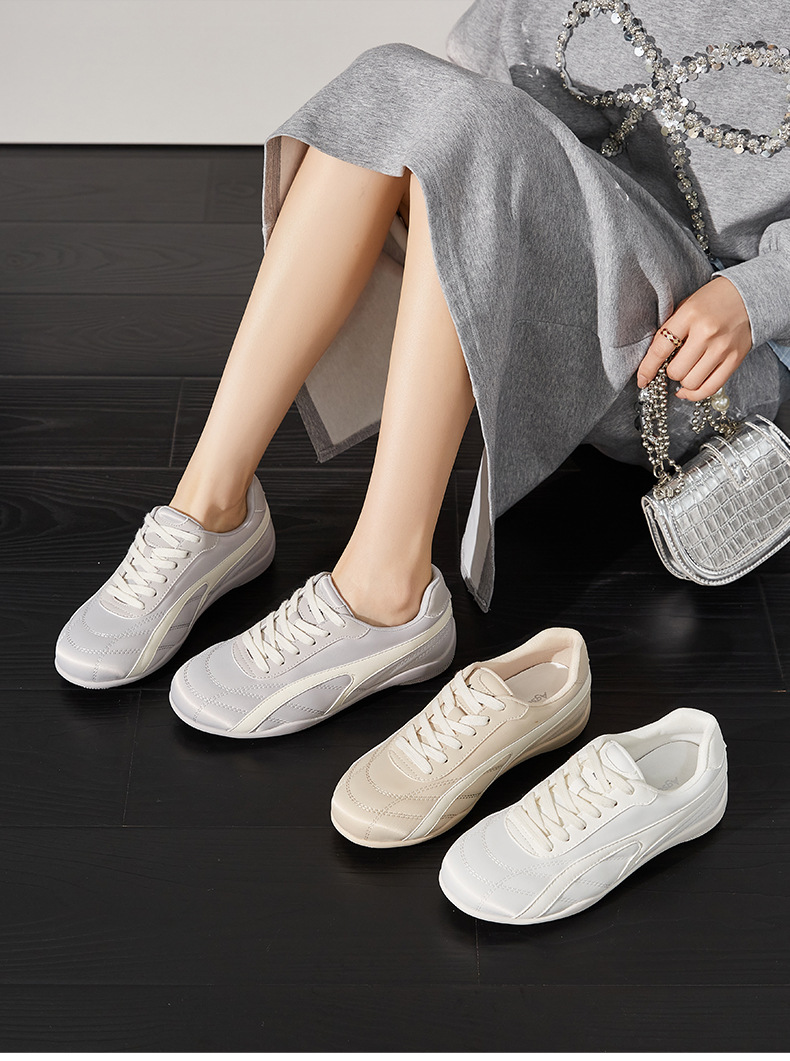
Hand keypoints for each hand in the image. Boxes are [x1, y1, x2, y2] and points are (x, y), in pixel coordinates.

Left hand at [636, 276, 752, 399]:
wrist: (749, 296)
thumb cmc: (712, 301)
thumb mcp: (686, 306)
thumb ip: (670, 330)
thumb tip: (653, 361)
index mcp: (689, 315)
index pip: (660, 350)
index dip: (647, 369)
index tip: (642, 380)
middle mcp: (706, 333)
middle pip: (676, 371)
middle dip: (669, 372)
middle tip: (673, 364)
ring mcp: (722, 347)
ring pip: (691, 383)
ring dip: (683, 382)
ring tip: (685, 372)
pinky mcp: (735, 359)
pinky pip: (711, 388)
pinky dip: (696, 393)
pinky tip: (689, 389)